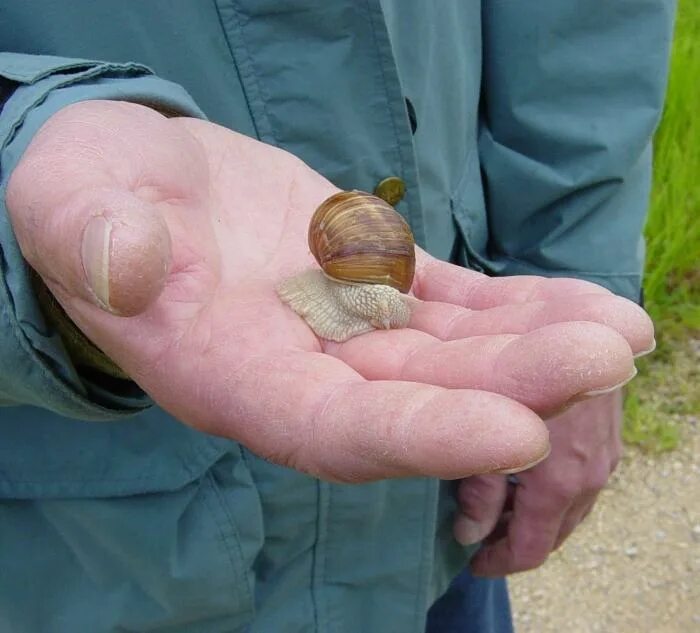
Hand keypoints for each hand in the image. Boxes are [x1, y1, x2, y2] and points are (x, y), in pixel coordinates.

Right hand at [7, 100, 652, 482]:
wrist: (136, 182)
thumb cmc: (91, 197)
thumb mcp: (70, 204)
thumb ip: (93, 238)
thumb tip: (129, 261)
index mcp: (227, 374)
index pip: (330, 429)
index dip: (420, 435)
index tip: (520, 430)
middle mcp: (298, 370)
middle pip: (416, 396)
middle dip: (512, 384)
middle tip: (606, 354)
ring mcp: (345, 330)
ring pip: (451, 352)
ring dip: (537, 346)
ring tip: (621, 330)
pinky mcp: (374, 284)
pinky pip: (455, 305)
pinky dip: (518, 308)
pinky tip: (583, 304)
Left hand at [453, 390, 624, 575]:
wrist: (581, 326)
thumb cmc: (521, 372)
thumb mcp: (490, 430)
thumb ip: (479, 489)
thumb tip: (467, 534)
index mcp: (561, 482)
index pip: (533, 549)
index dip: (499, 563)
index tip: (474, 563)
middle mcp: (592, 475)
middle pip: (555, 534)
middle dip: (518, 540)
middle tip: (480, 535)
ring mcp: (606, 454)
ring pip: (572, 508)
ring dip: (538, 517)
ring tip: (500, 508)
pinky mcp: (609, 435)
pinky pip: (583, 481)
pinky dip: (556, 493)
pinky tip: (530, 476)